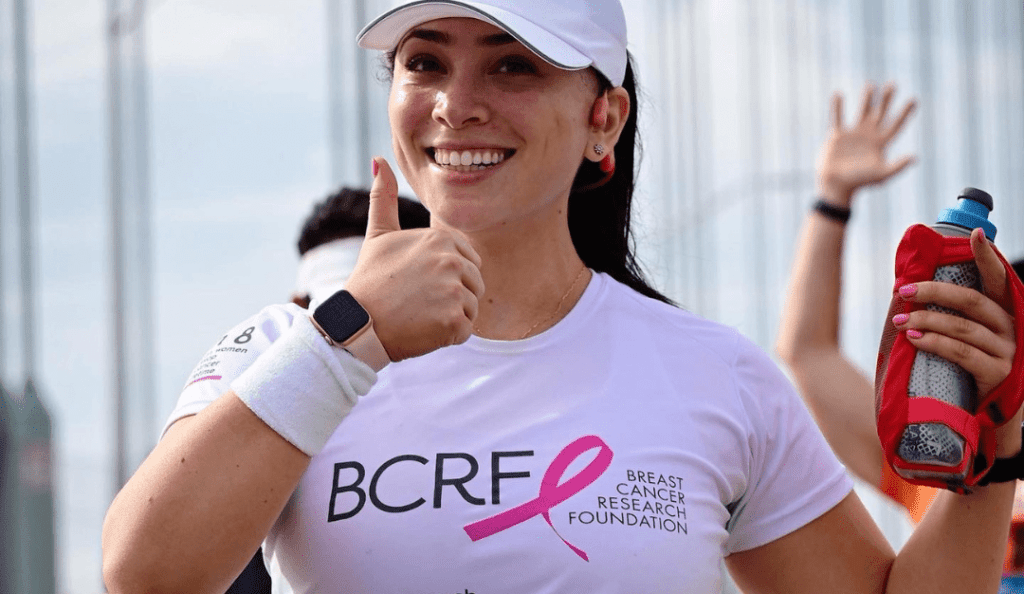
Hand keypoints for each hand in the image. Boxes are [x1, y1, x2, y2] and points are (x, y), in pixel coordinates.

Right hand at [344, 157, 484, 361]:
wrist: (358, 324)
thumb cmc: (370, 281)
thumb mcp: (378, 235)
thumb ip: (384, 197)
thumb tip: (379, 159)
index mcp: (441, 238)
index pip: (468, 262)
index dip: (445, 276)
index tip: (417, 282)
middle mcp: (452, 260)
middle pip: (474, 284)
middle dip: (451, 296)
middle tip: (417, 300)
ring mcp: (454, 290)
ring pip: (470, 307)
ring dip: (450, 316)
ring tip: (419, 314)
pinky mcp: (454, 320)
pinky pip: (465, 329)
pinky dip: (447, 335)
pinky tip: (422, 329)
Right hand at [816, 82, 916, 205]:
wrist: (836, 185)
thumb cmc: (860, 181)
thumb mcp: (881, 175)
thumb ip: (897, 166)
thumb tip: (914, 157)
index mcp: (881, 143)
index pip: (896, 124)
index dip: (905, 113)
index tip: (913, 99)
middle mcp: (869, 136)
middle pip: (880, 113)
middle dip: (886, 99)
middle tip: (893, 84)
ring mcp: (853, 135)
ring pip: (862, 112)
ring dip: (866, 98)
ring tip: (870, 84)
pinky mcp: (837, 136)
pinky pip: (838, 118)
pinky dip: (837, 107)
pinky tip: (838, 94)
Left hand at [893, 229, 1020, 455]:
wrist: (993, 418)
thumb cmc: (973, 369)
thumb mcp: (969, 337)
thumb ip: (955, 315)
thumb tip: (910, 289)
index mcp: (1005, 313)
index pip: (998, 279)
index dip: (987, 256)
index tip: (976, 234)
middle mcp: (1012, 327)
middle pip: (970, 300)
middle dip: (933, 291)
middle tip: (903, 290)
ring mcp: (1008, 351)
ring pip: (961, 327)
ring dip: (925, 319)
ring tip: (900, 319)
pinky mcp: (998, 374)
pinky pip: (960, 353)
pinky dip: (933, 343)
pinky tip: (914, 339)